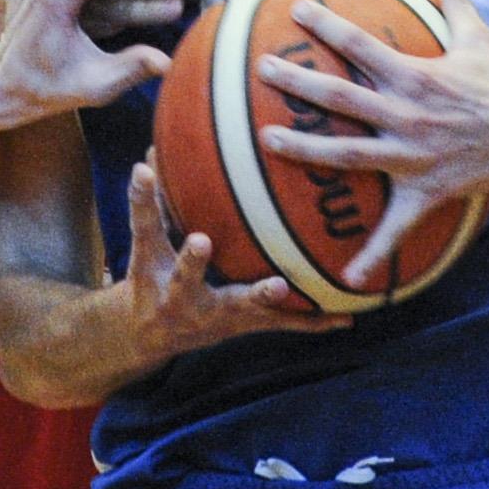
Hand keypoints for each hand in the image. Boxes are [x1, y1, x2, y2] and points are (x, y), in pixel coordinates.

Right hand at [123, 153, 346, 354]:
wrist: (154, 335)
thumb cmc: (150, 278)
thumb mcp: (143, 244)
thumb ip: (148, 203)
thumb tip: (152, 152)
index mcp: (153, 269)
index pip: (147, 230)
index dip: (144, 202)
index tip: (144, 170)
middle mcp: (182, 297)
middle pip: (185, 279)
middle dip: (191, 262)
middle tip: (199, 241)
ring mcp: (216, 316)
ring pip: (239, 305)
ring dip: (262, 296)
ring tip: (281, 285)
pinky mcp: (245, 326)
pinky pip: (281, 324)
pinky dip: (312, 322)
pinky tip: (344, 320)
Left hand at [257, 0, 488, 286]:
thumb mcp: (479, 38)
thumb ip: (458, 1)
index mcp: (414, 76)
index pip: (360, 45)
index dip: (326, 25)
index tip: (294, 9)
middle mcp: (406, 115)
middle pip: (341, 98)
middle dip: (299, 83)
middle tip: (262, 69)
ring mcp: (413, 156)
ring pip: (350, 155)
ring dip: (306, 151)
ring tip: (266, 141)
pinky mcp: (426, 191)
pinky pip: (396, 228)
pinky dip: (373, 255)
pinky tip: (347, 278)